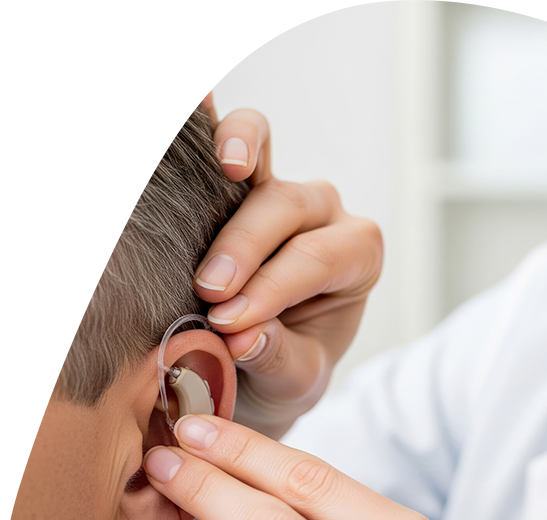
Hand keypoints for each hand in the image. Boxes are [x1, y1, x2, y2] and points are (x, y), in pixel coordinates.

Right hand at [186, 93, 383, 438]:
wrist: (260, 369)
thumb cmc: (288, 368)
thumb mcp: (296, 380)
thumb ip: (278, 359)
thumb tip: (242, 337)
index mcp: (356, 259)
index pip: (319, 260)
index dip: (275, 287)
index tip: (230, 324)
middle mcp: (322, 215)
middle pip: (288, 205)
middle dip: (246, 246)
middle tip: (207, 290)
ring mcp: (276, 189)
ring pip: (261, 153)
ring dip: (235, 152)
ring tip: (221, 165)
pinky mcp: (228, 182)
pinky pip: (219, 142)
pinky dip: (200, 125)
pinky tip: (184, 106)